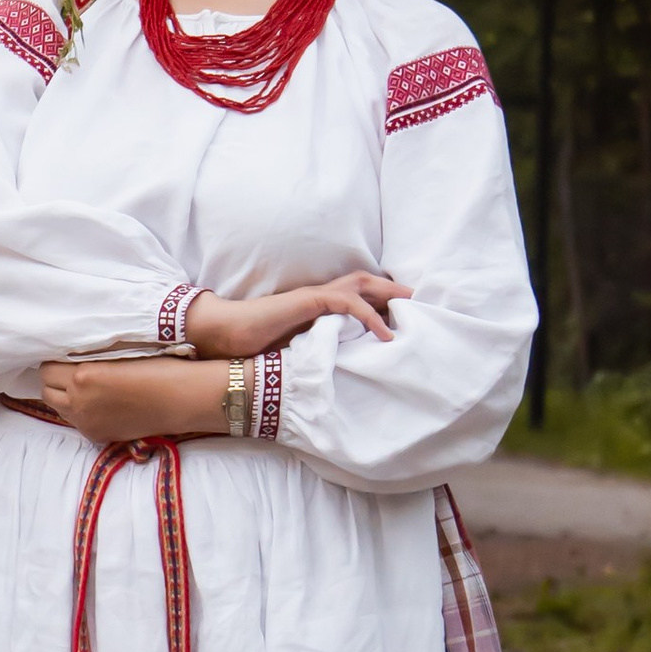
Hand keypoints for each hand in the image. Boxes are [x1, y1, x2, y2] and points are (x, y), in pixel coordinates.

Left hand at [37, 356, 228, 444]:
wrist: (182, 398)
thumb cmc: (156, 366)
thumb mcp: (116, 354)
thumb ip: (88, 356)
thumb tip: (68, 354)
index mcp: (82, 375)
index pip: (47, 368)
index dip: (56, 362)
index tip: (66, 357)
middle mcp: (79, 401)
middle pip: (47, 390)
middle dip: (56, 380)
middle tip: (72, 372)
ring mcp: (87, 422)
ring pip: (58, 408)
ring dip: (65, 396)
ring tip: (84, 388)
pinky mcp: (97, 435)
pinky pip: (76, 422)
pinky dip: (80, 412)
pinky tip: (98, 403)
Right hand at [186, 273, 407, 355]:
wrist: (227, 336)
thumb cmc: (256, 346)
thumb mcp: (300, 350)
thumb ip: (321, 351)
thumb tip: (341, 370)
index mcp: (318, 305)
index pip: (358, 294)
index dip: (383, 299)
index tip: (407, 312)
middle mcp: (319, 295)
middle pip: (366, 281)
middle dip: (395, 289)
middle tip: (423, 300)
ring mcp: (314, 296)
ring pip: (361, 284)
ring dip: (389, 293)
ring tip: (413, 307)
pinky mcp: (309, 301)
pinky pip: (346, 302)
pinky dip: (369, 315)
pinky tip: (384, 334)